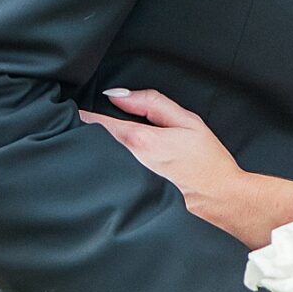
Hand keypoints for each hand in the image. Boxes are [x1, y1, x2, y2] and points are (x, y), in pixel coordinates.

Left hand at [79, 88, 259, 241]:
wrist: (218, 196)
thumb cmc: (206, 158)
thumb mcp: (186, 119)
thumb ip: (152, 103)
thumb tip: (118, 95)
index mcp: (139, 141)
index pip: (96, 123)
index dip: (82, 112)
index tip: (73, 104)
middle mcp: (128, 161)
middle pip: (94, 140)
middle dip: (86, 127)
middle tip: (81, 114)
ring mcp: (129, 177)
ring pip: (103, 153)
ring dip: (98, 142)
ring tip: (99, 131)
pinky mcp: (133, 188)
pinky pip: (114, 166)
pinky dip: (110, 157)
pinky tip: (118, 153)